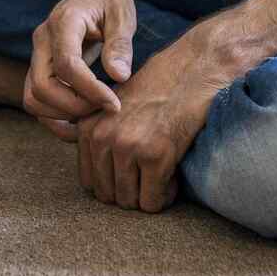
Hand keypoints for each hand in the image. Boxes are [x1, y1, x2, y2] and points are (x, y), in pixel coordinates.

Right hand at [23, 0, 136, 124]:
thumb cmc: (109, 0)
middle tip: (105, 108)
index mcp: (64, 22)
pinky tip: (80, 120)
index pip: (66, 65)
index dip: (90, 90)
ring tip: (94, 113)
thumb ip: (119, 45)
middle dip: (74, 107)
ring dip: (62, 115)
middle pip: (42, 87)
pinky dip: (55, 117)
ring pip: (33, 98)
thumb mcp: (122, 16)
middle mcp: (42, 39)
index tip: (115, 104)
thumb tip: (119, 76)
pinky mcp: (39, 68)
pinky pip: (36, 100)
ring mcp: (36, 55)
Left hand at [58, 29, 231, 212]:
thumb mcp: (111, 107)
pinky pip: (153, 202)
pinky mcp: (154, 156)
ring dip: (148, 196)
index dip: (113, 183)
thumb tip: (87, 173)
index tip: (133, 172)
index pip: (89, 182)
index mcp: (87, 127)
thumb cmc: (155, 92)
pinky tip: (173, 176)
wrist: (189, 74)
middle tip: (150, 178)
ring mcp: (127, 147)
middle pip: (108, 195)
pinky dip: (165, 196)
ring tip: (162, 176)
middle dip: (131, 192)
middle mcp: (102, 138)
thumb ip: (96, 134)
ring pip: (130, 202)